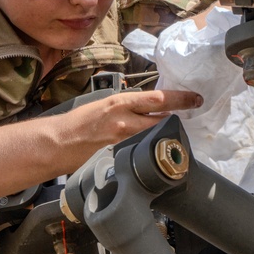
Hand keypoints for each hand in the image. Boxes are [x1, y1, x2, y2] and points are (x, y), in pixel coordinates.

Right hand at [53, 89, 202, 163]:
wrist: (58, 143)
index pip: (157, 99)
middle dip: (179, 115)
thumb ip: (127, 106)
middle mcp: (124, 121)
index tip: (195, 98)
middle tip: (193, 110)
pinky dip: (149, 146)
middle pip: (162, 118)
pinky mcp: (120, 156)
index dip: (180, 99)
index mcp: (119, 103)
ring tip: (172, 128)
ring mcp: (123, 141)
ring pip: (155, 135)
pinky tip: (152, 148)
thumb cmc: (78, 122)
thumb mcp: (104, 105)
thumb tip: (149, 107)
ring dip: (164, 131)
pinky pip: (142, 150)